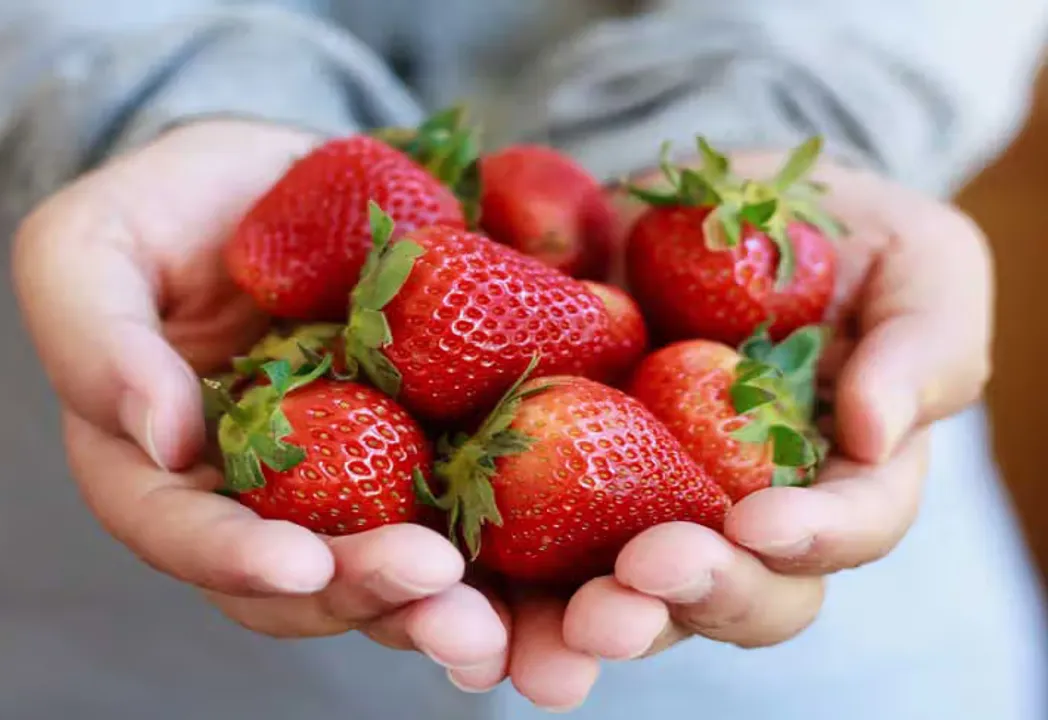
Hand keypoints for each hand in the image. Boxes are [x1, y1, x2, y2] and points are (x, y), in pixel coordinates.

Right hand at [12, 120, 507, 670]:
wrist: (286, 182)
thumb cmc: (172, 206)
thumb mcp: (93, 245)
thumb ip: (98, 335)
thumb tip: (160, 435)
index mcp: (166, 470)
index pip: (185, 536)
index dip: (235, 559)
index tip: (298, 561)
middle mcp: (265, 498)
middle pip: (307, 580)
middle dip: (369, 597)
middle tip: (437, 595)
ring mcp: (356, 482)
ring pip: (395, 570)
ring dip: (449, 608)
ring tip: (502, 623)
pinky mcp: (433, 450)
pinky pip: (475, 507)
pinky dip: (513, 551)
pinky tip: (568, 564)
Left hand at [495, 151, 992, 710]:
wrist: (706, 205)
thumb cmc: (832, 234)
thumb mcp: (914, 264)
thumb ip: (920, 347)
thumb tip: (878, 433)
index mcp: (835, 474)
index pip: (845, 528)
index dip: (812, 537)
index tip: (762, 523)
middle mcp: (738, 511)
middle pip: (728, 594)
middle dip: (682, 603)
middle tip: (630, 597)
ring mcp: (644, 497)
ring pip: (623, 592)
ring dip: (578, 627)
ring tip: (539, 646)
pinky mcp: (557, 468)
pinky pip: (524, 531)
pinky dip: (491, 571)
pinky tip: (452, 585)